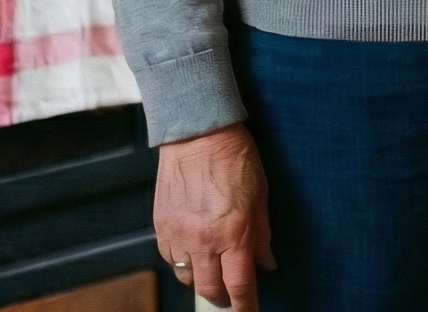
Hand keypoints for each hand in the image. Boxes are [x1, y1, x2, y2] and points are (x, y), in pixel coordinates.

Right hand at [154, 124, 273, 309]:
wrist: (197, 133)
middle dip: (222, 299)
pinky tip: (193, 253)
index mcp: (234, 232)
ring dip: (201, 280)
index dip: (246, 305)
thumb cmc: (235, 158)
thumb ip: (262, 234)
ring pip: (188, 278)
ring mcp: (179, 235)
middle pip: (210, 290)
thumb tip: (266, 263)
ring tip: (212, 271)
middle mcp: (204, 240)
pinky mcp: (161, 227)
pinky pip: (171, 259)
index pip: (240, 285)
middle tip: (230, 297)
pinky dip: (183, 262)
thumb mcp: (260, 194)